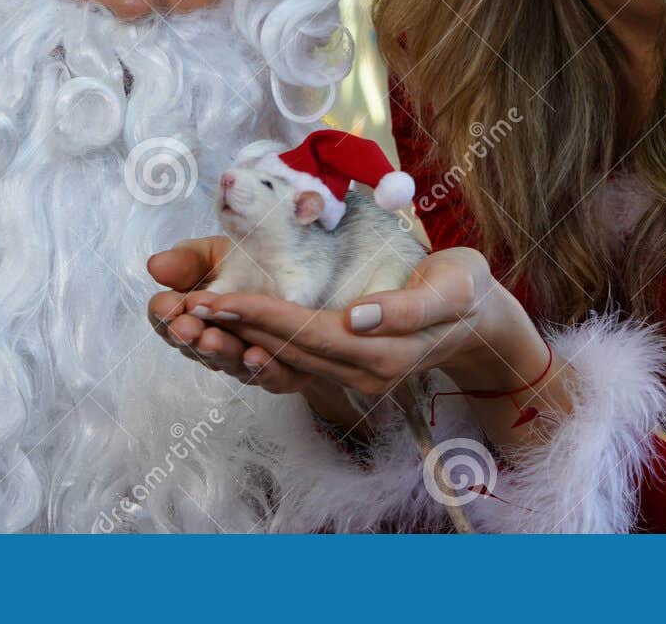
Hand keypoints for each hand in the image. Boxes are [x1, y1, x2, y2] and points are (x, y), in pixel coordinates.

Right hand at [145, 238, 346, 402]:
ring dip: (221, 353)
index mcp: (193, 314)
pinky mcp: (283, 372)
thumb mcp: (217, 254)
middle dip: (189, 338)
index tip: (168, 306)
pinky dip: (263, 370)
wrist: (311, 276)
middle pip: (195, 347)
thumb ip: (188, 261)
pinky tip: (256, 355)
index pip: (168, 320)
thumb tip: (155, 265)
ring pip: (230, 364)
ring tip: (214, 339)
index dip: (165, 315)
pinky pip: (273, 378)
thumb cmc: (252, 264)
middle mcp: (216, 342)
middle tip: (187, 328)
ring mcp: (247, 359)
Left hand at [179, 246, 550, 405]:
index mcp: (384, 351)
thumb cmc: (465, 291)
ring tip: (193, 318)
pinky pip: (294, 363)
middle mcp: (363, 372)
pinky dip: (256, 347)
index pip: (307, 332)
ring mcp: (353, 377)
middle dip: (233, 329)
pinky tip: (227, 334)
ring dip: (236, 341)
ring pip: (283, 362)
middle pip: (286, 351)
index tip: (214, 299)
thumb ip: (408, 308)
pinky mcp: (346, 369)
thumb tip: (356, 318)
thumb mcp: (453, 288)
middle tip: (184, 305)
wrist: (481, 319)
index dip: (258, 316)